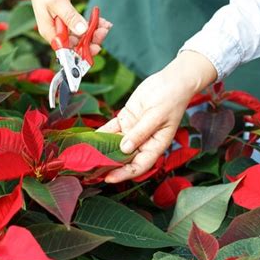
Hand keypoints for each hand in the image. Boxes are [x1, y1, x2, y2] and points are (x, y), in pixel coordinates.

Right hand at [26, 0, 111, 54]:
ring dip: (94, 32)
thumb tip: (82, 31)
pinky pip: (82, 26)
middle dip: (91, 40)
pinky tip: (100, 20)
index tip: (96, 47)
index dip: (81, 52)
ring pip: (81, 36)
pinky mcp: (69, 18)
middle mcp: (57, 31)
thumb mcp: (57, 2)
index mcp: (50, 32)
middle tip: (103, 31)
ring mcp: (63, 25)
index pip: (67, 50)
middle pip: (76, 44)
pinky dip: (92, 24)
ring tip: (105, 24)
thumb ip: (69, 17)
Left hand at [97, 51, 217, 182]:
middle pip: (124, 158)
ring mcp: (133, 131)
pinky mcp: (126, 119)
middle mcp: (143, 141)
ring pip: (115, 144)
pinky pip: (111, 129)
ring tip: (87, 156)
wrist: (172, 81)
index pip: (139, 165)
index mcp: (155, 145)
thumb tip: (124, 148)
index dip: (124, 174)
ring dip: (102, 150)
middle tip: (92, 170)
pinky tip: (90, 139)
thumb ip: (140, 132)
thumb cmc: (172, 99)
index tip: (110, 178)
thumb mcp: (156, 116)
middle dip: (109, 164)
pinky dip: (101, 134)